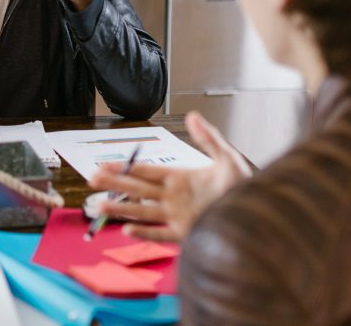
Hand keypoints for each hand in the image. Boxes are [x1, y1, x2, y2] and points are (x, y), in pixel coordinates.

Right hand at [87, 111, 251, 241]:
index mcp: (179, 178)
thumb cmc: (244, 187)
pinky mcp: (186, 234)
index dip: (124, 167)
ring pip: (142, 212)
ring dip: (121, 209)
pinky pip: (160, 235)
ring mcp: (177, 217)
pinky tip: (127, 231)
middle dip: (114, 184)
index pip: (145, 171)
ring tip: (99, 206)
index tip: (103, 164)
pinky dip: (144, 233)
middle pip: (137, 190)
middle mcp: (173, 198)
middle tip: (91, 179)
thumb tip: (192, 115)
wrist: (259, 216)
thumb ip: (208, 138)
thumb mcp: (227, 158)